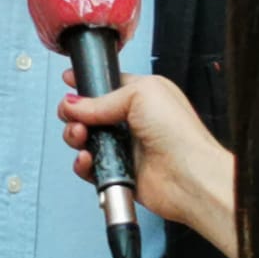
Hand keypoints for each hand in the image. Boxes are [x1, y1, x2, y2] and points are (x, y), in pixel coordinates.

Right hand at [58, 71, 238, 257]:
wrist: (188, 176)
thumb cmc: (179, 134)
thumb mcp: (139, 95)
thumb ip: (102, 99)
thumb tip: (73, 103)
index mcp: (141, 97)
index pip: (106, 86)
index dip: (87, 83)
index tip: (70, 80)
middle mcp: (131, 122)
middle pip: (88, 113)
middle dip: (74, 114)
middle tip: (73, 115)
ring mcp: (123, 148)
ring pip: (85, 139)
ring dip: (75, 136)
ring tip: (81, 136)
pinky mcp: (118, 172)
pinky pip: (90, 167)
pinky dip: (83, 163)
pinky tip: (88, 158)